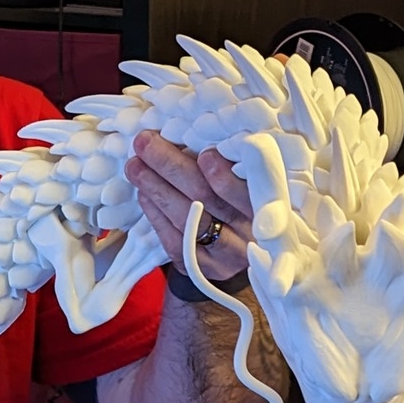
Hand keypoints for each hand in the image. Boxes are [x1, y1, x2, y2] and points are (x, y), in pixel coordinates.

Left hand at [126, 131, 252, 281]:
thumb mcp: (251, 185)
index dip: (225, 176)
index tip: (205, 153)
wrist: (241, 255)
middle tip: (145, 143)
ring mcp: (223, 256)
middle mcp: (249, 236)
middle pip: (206, 200)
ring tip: (134, 164)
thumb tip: (194, 133)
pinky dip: (155, 213)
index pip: (247, 193)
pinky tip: (143, 192)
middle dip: (171, 168)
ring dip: (155, 188)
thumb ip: (236, 166)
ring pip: (186, 219)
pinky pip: (174, 240)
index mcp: (268, 209)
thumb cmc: (244, 206)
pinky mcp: (199, 269)